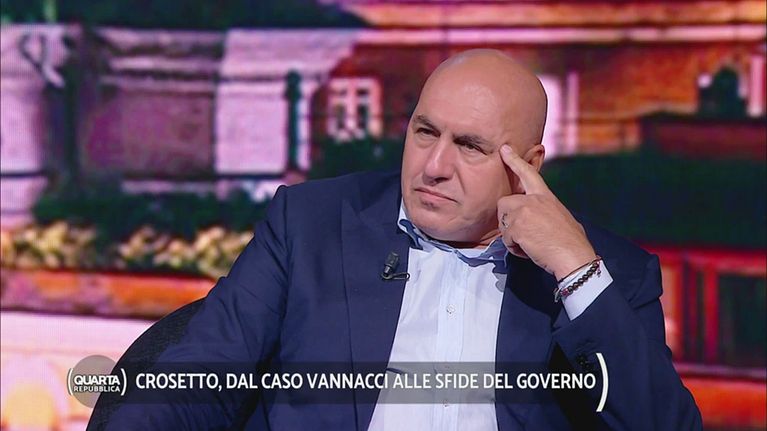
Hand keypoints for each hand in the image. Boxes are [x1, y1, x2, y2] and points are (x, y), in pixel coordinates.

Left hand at [497, 145, 596, 279]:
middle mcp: (532, 200)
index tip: (504, 149)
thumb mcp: (561, 216)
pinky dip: (515, 248)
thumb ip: (544, 211)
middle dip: (508, 219)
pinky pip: (506, 239)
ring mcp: (523, 212)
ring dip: (512, 237)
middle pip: (504, 203)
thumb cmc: (571, 242)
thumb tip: (537, 219)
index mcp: (545, 196)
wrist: (573, 256)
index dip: (514, 160)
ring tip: (531, 243)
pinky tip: (530, 250)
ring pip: (503, 223)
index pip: (528, 173)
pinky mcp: (516, 227)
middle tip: (523, 234)